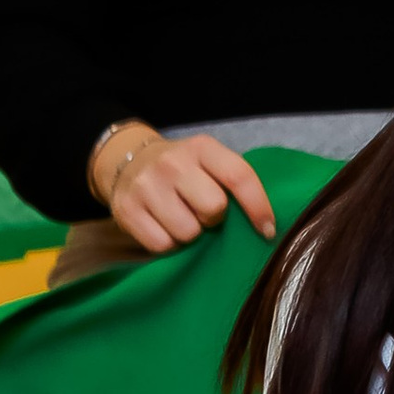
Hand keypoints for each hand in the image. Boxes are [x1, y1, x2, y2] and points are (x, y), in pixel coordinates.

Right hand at [92, 127, 276, 254]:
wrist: (127, 161)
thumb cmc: (182, 169)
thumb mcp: (207, 161)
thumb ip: (231, 181)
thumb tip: (264, 224)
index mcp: (202, 148)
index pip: (239, 176)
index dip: (258, 207)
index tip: (267, 230)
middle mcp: (173, 163)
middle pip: (214, 208)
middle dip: (214, 218)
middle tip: (203, 212)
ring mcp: (146, 185)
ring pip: (188, 232)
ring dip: (190, 233)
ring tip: (181, 218)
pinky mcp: (126, 210)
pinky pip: (162, 245)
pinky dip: (168, 243)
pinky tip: (163, 226)